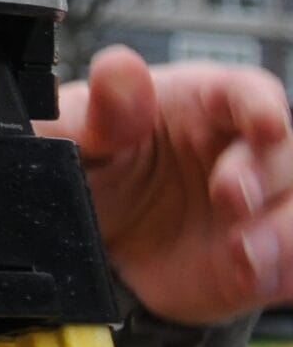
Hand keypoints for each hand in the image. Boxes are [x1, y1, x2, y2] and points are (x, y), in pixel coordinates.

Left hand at [35, 45, 292, 324]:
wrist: (89, 238)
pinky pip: (290, 268)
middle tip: (229, 195)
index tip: (265, 122)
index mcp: (200, 104)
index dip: (261, 105)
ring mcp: (257, 209)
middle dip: (267, 173)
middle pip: (285, 153)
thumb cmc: (91, 167)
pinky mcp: (261, 261)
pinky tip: (247, 275)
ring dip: (284, 233)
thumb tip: (122, 70)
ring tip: (244, 252)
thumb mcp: (75, 134)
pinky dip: (280, 273)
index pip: (247, 91)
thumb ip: (102, 108)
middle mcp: (240, 152)